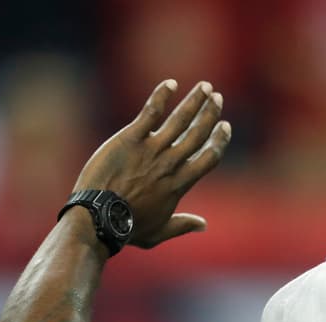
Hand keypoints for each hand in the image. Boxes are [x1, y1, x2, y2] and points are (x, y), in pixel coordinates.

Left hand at [71, 80, 230, 248]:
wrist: (100, 217)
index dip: (219, 141)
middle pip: (198, 134)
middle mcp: (170, 164)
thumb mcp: (158, 233)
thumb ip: (181, 225)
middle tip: (217, 98)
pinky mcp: (130, 139)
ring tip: (205, 86)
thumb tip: (202, 225)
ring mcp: (151, 150)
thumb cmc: (127, 228)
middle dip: (210, 114)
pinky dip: (161, 96)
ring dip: (194, 101)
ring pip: (180, 120)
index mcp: (179, 185)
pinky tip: (170, 84)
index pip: (208, 158)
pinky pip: (150, 113)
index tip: (225, 127)